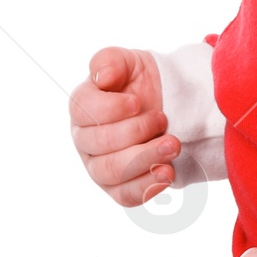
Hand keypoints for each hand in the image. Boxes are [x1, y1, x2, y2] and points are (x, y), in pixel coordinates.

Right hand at [68, 47, 180, 206]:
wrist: (169, 104)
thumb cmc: (140, 82)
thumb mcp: (129, 62)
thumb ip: (109, 61)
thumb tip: (102, 77)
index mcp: (82, 108)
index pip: (84, 112)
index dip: (112, 109)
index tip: (138, 102)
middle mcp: (85, 140)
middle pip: (98, 145)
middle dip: (135, 132)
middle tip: (163, 119)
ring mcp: (99, 166)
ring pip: (112, 172)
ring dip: (145, 159)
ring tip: (173, 145)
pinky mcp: (118, 187)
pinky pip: (125, 196)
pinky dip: (146, 186)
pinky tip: (167, 172)